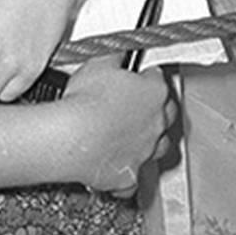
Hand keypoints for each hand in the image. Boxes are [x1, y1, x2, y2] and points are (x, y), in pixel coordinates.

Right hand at [60, 58, 175, 195]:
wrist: (69, 138)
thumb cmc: (84, 102)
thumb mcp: (100, 63)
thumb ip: (116, 58)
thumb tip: (119, 54)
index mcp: (155, 93)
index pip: (158, 79)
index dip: (145, 77)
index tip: (137, 78)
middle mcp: (156, 123)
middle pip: (166, 114)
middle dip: (155, 109)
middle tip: (137, 105)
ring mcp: (144, 151)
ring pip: (159, 147)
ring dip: (150, 141)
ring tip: (134, 136)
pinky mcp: (129, 176)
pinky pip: (135, 180)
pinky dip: (129, 175)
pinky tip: (120, 168)